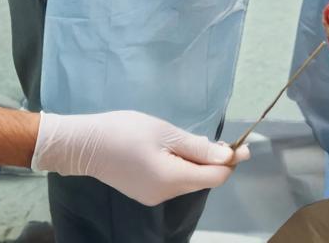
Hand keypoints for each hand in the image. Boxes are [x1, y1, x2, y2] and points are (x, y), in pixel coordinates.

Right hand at [31, 111, 248, 205]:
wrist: (85, 144)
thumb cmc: (126, 131)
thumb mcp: (165, 133)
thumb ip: (197, 146)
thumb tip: (228, 156)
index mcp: (173, 179)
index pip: (214, 177)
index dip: (230, 161)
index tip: (243, 145)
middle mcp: (166, 194)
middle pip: (202, 180)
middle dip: (216, 161)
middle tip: (223, 139)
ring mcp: (154, 196)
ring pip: (187, 180)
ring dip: (197, 162)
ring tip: (196, 139)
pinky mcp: (144, 191)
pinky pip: (173, 180)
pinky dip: (181, 166)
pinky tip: (176, 149)